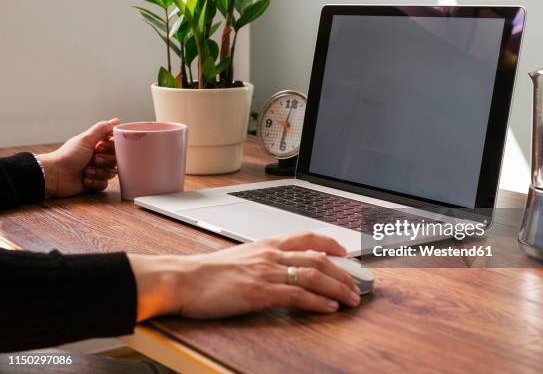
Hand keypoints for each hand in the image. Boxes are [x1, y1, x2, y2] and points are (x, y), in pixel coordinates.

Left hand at [38, 119, 119, 197]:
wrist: (55, 174)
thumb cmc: (68, 155)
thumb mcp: (86, 139)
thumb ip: (102, 128)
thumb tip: (116, 120)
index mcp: (96, 146)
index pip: (115, 146)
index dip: (111, 147)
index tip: (100, 147)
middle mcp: (97, 157)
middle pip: (115, 160)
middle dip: (105, 161)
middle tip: (94, 159)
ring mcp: (96, 171)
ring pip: (110, 173)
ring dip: (98, 172)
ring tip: (86, 171)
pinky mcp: (94, 183)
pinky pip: (104, 184)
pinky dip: (95, 182)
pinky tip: (84, 179)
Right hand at [129, 233, 361, 320]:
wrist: (184, 279)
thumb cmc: (208, 272)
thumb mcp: (241, 257)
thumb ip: (264, 260)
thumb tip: (281, 269)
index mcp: (267, 244)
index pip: (307, 237)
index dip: (330, 243)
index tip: (345, 251)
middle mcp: (271, 255)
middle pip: (318, 259)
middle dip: (343, 273)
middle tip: (357, 286)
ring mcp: (266, 272)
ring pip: (313, 276)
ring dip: (337, 288)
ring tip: (351, 299)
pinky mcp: (260, 292)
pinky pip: (297, 295)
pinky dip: (317, 301)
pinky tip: (329, 307)